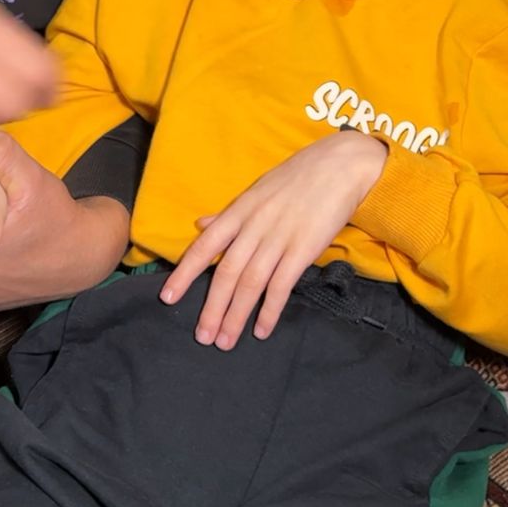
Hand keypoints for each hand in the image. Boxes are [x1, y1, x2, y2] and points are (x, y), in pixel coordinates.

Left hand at [160, 131, 386, 350]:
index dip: (185, 273)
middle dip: (212, 308)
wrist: (340, 165)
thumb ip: (229, 214)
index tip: (168, 298)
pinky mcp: (304, 248)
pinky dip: (270, 310)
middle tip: (203, 336)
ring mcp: (279, 237)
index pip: (204, 246)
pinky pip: (282, 285)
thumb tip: (200, 224)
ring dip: (236, 315)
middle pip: (227, 273)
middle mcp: (254, 226)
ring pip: (251, 283)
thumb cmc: (297, 178)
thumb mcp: (257, 191)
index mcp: (239, 211)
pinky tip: (261, 330)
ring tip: (225, 341)